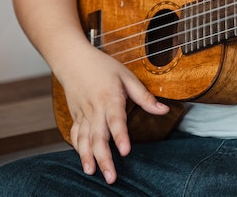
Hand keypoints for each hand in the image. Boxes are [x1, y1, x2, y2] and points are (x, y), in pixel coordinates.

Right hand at [60, 46, 169, 184]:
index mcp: (109, 97)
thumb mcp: (126, 76)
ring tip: (92, 172)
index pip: (115, 119)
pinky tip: (84, 160)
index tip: (125, 151)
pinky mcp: (75, 116)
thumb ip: (144, 96)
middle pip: (98, 136)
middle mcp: (95, 108)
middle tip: (111, 176)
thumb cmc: (102, 66)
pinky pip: (75, 135)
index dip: (120, 136)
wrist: (72, 59)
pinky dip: (78, 148)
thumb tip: (163, 110)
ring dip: (87, 157)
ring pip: (84, 139)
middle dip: (103, 158)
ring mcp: (83, 113)